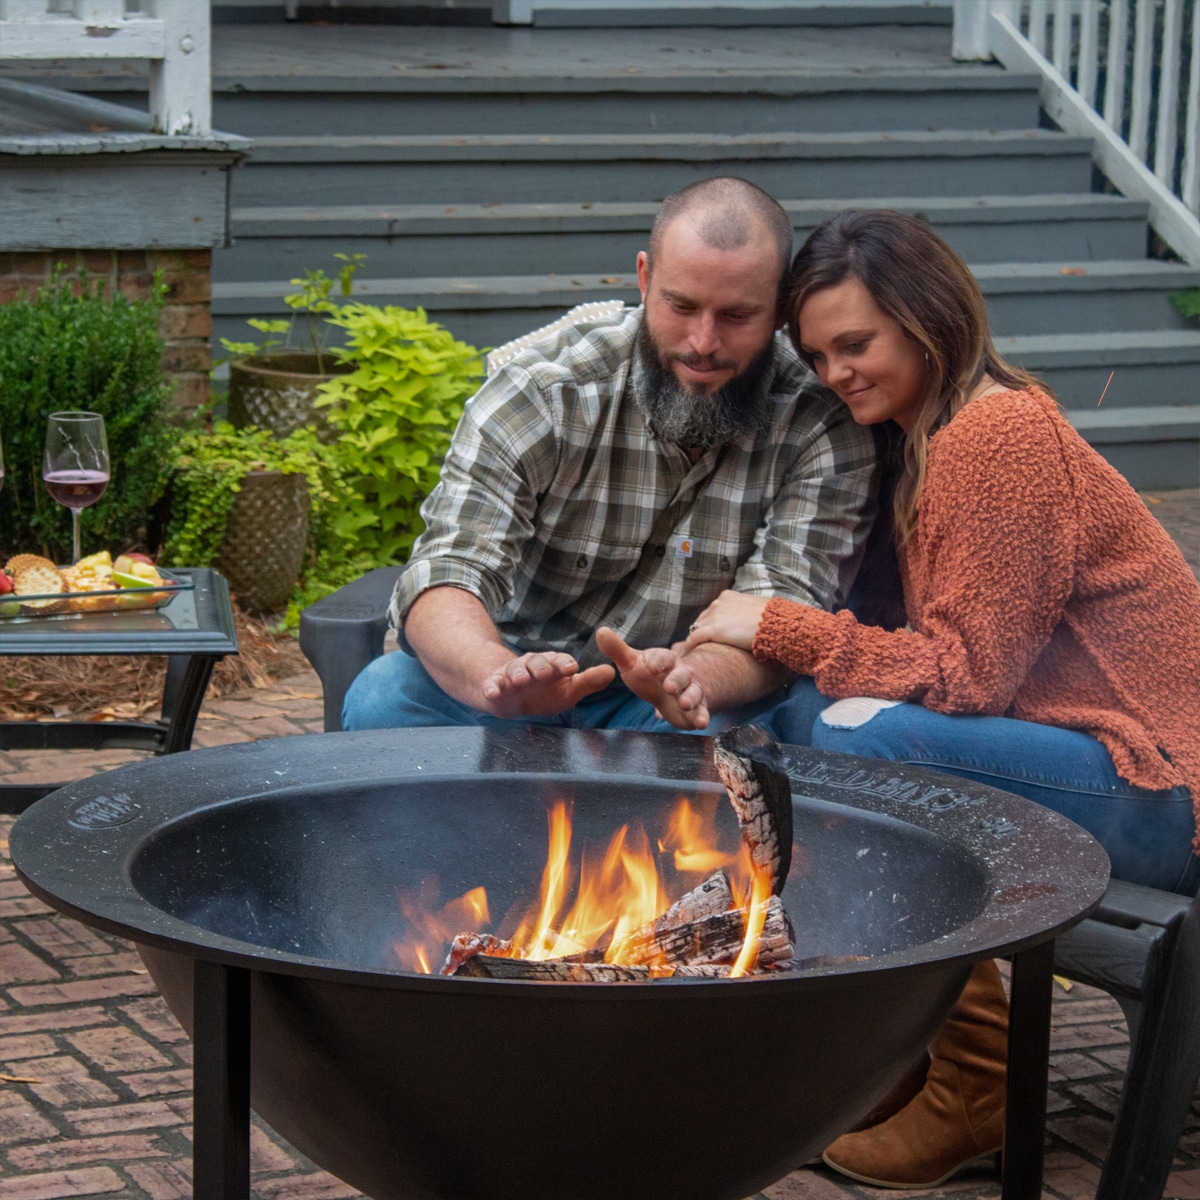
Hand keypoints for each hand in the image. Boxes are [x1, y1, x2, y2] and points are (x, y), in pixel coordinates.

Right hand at [480, 651, 614, 717]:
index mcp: (552, 665)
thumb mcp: (569, 690)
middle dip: (540, 667)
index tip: (571, 669)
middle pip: (536, 661)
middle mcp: (532, 666)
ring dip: (518, 674)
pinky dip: (492, 687)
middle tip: (544, 674)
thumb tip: (612, 672)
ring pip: (515, 670)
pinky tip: (492, 692)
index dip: (564, 664)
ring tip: (520, 681)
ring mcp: (512, 674)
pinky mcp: (495, 684)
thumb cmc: (544, 692)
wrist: (512, 698)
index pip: (559, 661)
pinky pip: (492, 684)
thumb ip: (588, 682)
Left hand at [595, 626, 709, 729]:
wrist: (669, 689)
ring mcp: (690, 690)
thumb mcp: (631, 663)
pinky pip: (702, 711)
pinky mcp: (696, 708)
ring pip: (694, 692)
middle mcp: (681, 673)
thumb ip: (617, 650)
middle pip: (682, 674)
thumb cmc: (648, 674)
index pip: (663, 657)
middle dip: (676, 680)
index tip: (651, 667)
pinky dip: (703, 716)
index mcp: (665, 660)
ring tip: (684, 705)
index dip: (658, 661)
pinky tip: (701, 723)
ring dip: (690, 698)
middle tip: (669, 687)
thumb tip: (601, 631)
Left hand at [684, 591, 770, 652]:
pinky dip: (689, 646)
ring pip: (696, 628)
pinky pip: (694, 638)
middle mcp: (718, 603)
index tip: (711, 633)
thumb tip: (752, 620)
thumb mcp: (757, 608)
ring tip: (692, 651)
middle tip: (700, 645)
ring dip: (694, 639)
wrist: (776, 623)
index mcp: (728, 596)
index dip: (711, 623)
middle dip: (701, 631)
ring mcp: (715, 616)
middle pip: (702, 619)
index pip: (713, 610)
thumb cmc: (773, 618)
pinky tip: (688, 654)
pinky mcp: (713, 630)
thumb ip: (747, 612)